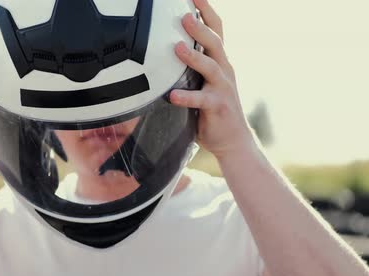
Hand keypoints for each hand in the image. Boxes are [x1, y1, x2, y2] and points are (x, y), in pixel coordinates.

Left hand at [170, 0, 256, 159]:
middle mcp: (224, 71)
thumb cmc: (212, 109)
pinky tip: (173, 96)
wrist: (233, 140)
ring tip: (177, 48)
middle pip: (215, 43)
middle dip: (200, 27)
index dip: (207, 11)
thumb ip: (190, 68)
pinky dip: (187, 97)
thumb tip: (165, 51)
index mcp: (219, 62)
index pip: (216, 30)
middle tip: (185, 14)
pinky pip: (201, 100)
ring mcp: (223, 88)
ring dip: (193, 57)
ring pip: (210, 67)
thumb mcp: (202, 83)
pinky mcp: (218, 107)